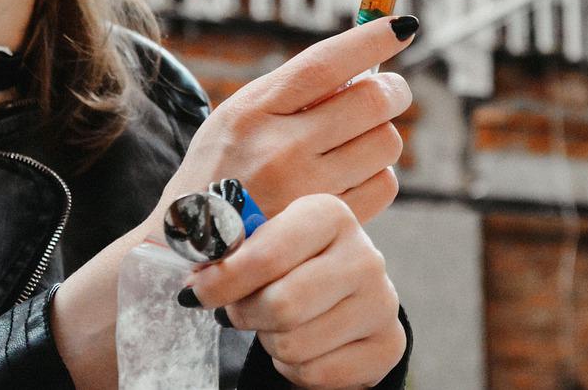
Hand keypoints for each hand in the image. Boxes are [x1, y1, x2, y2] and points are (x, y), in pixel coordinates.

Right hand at [151, 16, 418, 227]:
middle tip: (390, 91)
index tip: (401, 26)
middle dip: (392, 90)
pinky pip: (384, 185)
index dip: (371, 39)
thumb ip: (292, 90)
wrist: (191, 247)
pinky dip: (378, 174)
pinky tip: (353, 174)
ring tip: (358, 139)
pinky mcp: (326, 225)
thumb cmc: (224, 168)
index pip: (325, 64)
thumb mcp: (238, 116)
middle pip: (371, 101)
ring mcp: (305, 192)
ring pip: (386, 143)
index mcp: (254, 111)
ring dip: (383, 134)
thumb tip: (364, 61)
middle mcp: (279, 150)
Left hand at [186, 194, 405, 388]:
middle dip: (247, 315)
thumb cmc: (289, 266)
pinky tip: (304, 345)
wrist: (341, 300)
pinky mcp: (389, 345)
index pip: (266, 254)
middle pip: (282, 305)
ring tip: (277, 325)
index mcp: (330, 214)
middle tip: (240, 311)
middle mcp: (364, 254)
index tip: (198, 292)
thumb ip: (231, 248)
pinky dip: (294, 368)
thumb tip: (198, 272)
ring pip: (294, 344)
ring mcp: (382, 301)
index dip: (223, 280)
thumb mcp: (263, 242)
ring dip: (271, 342)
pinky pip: (315, 373)